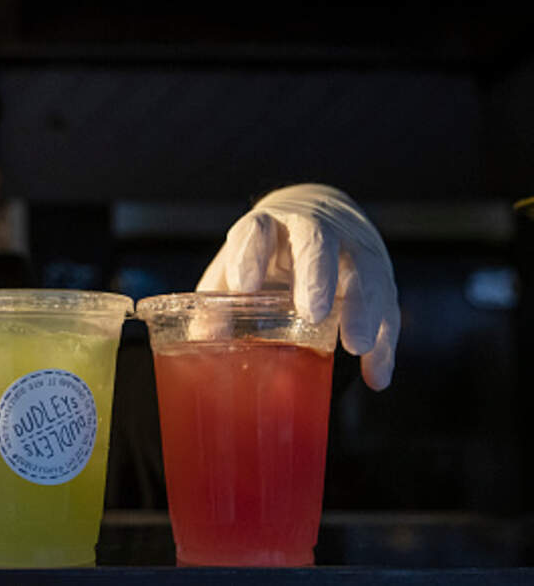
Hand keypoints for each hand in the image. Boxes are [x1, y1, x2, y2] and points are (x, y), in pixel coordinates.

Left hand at [197, 184, 399, 389]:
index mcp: (268, 227)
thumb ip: (219, 301)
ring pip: (364, 270)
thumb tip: (203, 338)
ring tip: (357, 345)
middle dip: (316, 275)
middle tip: (313, 312)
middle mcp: (312, 231)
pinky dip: (386, 342)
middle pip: (318, 241)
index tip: (245, 285)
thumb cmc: (265, 254)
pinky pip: (388, 305)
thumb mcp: (237, 269)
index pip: (258, 229)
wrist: (316, 215)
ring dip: (362, 308)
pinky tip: (376, 374)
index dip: (251, 253)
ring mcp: (351, 249)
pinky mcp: (379, 273)